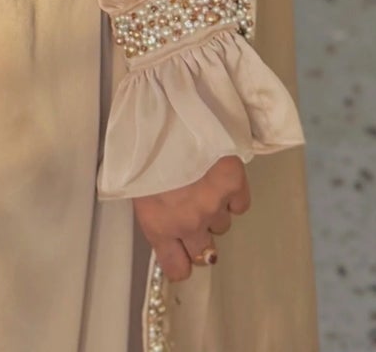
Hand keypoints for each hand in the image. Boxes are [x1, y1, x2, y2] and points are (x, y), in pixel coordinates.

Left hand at [132, 154, 249, 283]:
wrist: (163, 105)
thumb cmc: (141, 141)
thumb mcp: (136, 184)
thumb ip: (155, 212)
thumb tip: (167, 229)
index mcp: (157, 224)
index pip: (178, 270)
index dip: (180, 259)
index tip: (180, 247)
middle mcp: (188, 222)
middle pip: (205, 253)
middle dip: (199, 234)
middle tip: (192, 209)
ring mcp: (213, 204)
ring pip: (222, 224)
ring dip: (214, 208)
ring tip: (201, 179)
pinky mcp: (234, 183)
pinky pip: (240, 205)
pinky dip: (232, 194)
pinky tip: (219, 174)